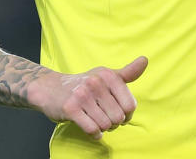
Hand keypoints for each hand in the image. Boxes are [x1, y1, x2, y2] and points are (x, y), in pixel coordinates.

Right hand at [28, 56, 148, 140]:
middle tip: (105, 118)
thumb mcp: (105, 76)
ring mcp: (82, 95)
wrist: (50, 89)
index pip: (130, 104)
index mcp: (108, 75)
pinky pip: (92, 130)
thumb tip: (145, 60)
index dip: (127, 115)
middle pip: (118, 117)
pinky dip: (94, 134)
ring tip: (97, 121)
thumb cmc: (84, 84)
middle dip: (114, 123)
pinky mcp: (71, 109)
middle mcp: (96, 82)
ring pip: (106, 125)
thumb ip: (127, 72)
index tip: (120, 114)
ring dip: (103, 128)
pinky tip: (92, 130)